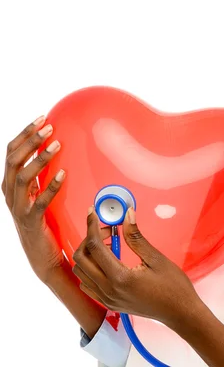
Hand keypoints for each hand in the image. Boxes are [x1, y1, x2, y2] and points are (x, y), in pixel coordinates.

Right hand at [2, 116, 66, 281]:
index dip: (24, 134)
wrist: (44, 257)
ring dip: (39, 158)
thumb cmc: (45, 223)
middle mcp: (10, 194)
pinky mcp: (32, 222)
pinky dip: (50, 185)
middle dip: (30, 140)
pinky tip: (63, 173)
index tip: (41, 118)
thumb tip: (54, 150)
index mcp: (11, 185)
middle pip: (13, 160)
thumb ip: (41, 176)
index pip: (11, 153)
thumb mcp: (40, 195)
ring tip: (57, 144)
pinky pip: (39, 201)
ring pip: (22, 177)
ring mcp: (18, 208)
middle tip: (49, 126)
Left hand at [72, 207, 199, 324]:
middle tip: (110, 230)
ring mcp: (106, 299)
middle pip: (81, 259)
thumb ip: (136, 238)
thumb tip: (127, 216)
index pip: (95, 247)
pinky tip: (107, 261)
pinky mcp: (109, 303)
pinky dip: (90, 269)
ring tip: (110, 244)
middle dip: (90, 239)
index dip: (92, 226)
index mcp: (120, 278)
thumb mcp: (156, 259)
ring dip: (89, 254)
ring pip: (81, 272)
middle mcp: (108, 290)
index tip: (93, 213)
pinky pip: (87, 285)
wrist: (180, 312)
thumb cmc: (173, 286)